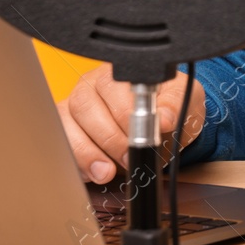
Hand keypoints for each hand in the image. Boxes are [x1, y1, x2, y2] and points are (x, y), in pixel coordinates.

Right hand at [56, 62, 208, 183]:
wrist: (163, 126)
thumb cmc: (169, 108)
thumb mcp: (184, 101)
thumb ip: (175, 106)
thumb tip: (164, 118)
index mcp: (122, 73)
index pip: (113, 85)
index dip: (124, 115)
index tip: (140, 137)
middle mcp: (94, 85)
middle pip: (85, 105)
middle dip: (108, 138)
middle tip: (127, 158)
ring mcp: (76, 105)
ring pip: (67, 124)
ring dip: (88, 152)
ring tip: (107, 171)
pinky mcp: (66, 128)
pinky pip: (60, 142)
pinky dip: (76, 160)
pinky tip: (94, 171)